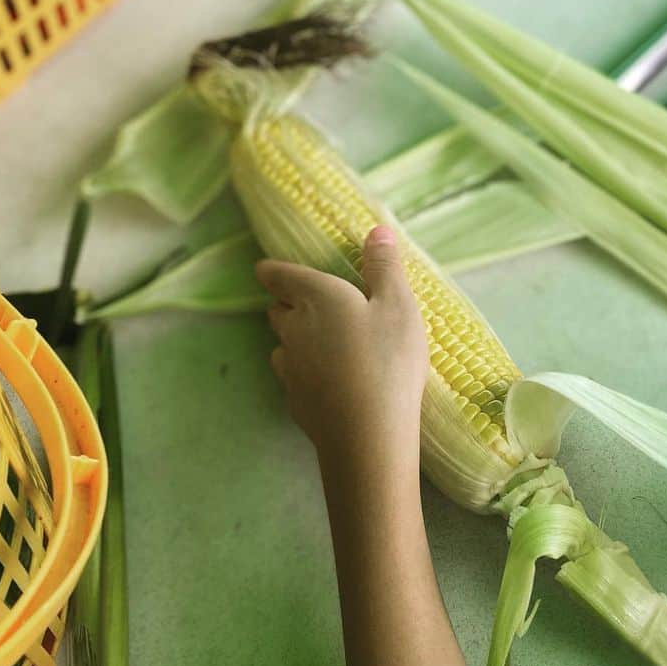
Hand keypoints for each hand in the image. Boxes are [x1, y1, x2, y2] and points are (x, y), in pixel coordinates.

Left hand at [256, 226, 428, 473]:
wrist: (367, 436)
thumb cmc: (387, 360)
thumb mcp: (398, 306)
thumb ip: (384, 267)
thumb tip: (376, 229)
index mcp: (314, 297)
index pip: (276, 275)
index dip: (272, 271)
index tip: (268, 270)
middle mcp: (292, 329)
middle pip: (277, 310)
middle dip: (288, 303)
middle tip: (311, 304)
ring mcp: (290, 368)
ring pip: (283, 345)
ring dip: (296, 340)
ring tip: (324, 344)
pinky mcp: (295, 402)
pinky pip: (294, 377)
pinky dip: (306, 373)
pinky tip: (329, 381)